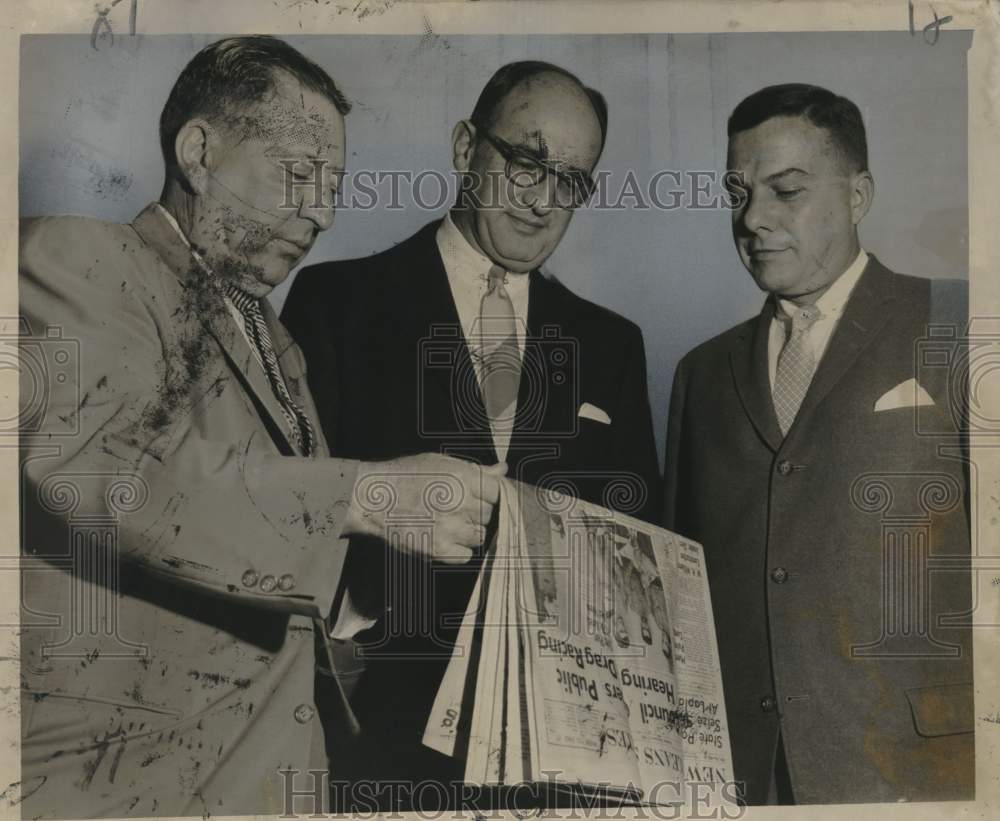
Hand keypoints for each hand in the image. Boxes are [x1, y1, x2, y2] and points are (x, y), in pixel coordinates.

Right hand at [344, 454, 506, 563]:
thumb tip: (502, 470)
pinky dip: (458, 550)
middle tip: (456, 508)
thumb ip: (475, 469)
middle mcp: (460, 503)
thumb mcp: (440, 462)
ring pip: (480, 536)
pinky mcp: (439, 550)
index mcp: (462, 478)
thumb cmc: (404, 476)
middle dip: (477, 512)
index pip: (498, 491)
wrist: (372, 499)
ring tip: (447, 522)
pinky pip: (466, 555)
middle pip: (490, 514)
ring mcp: (451, 528)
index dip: (490, 495)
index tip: (480, 496)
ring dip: (469, 531)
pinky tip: (444, 537)